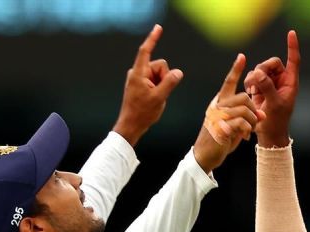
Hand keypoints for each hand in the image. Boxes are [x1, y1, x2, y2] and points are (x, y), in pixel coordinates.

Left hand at [113, 24, 183, 145]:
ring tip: (155, 98)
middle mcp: (137, 73)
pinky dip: (158, 88)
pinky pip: (155, 80)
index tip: (158, 28)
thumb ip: (170, 83)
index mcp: (138, 73)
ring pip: (159, 74)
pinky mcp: (141, 84)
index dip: (153, 39)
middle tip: (159, 93)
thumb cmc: (142, 113)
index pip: (145, 51)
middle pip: (159, 65)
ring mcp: (139, 78)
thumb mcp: (159, 98)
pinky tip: (153, 99)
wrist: (131, 125)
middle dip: (164, 77)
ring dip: (161, 84)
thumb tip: (178, 72)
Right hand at [193, 54, 262, 172]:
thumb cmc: (221, 139)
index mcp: (220, 102)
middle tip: (255, 122)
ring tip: (249, 130)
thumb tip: (261, 114)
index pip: (228, 82)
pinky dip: (247, 130)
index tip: (242, 57)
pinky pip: (242, 122)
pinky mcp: (221, 127)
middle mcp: (218, 106)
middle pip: (244, 97)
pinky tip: (245, 137)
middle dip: (254, 109)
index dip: (236, 69)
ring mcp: (218, 116)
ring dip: (253, 121)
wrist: (205, 155)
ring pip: (245, 109)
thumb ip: (246, 117)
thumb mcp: (235, 125)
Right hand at [244, 30, 299, 147]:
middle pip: (271, 63)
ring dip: (254, 77)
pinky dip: (250, 82)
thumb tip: (259, 73)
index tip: (291, 33)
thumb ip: (267, 87)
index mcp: (291, 82)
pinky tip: (250, 91)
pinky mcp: (260, 87)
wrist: (268, 132)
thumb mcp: (274, 104)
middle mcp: (281, 80)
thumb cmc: (276, 120)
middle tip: (257, 81)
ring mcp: (270, 83)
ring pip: (260, 69)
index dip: (292, 47)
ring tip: (253, 90)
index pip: (293, 60)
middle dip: (263, 69)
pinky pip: (253, 77)